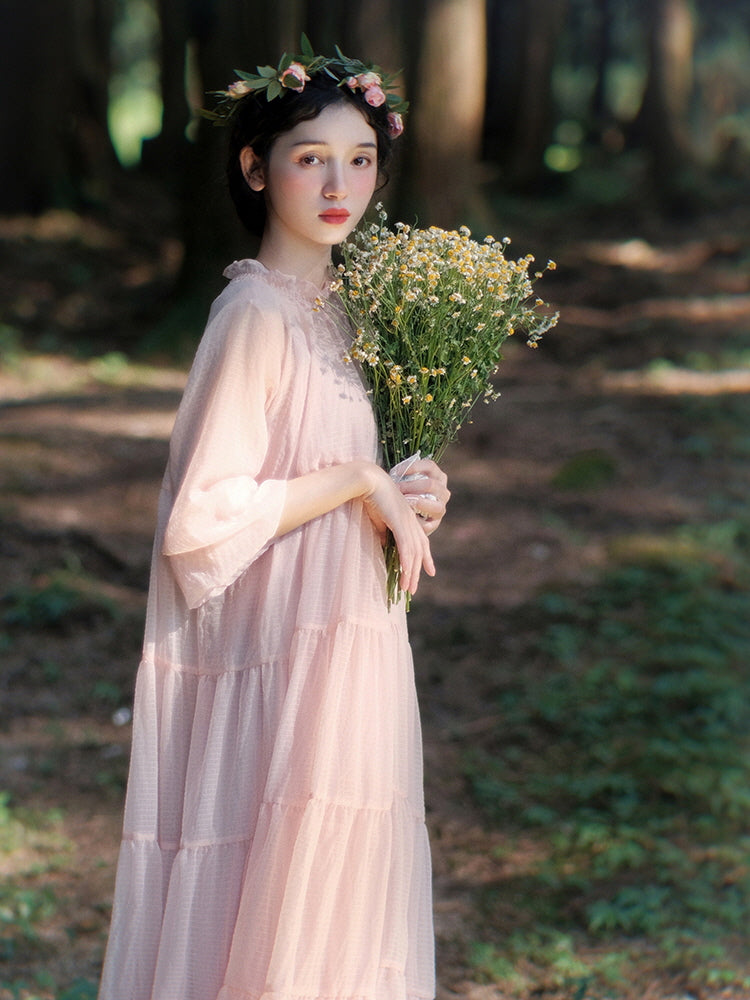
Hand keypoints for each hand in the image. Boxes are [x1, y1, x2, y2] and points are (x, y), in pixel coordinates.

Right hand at [360, 464, 434, 594]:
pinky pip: (406, 546)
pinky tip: (406, 573)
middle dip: (417, 571)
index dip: (426, 558)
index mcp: (409, 520)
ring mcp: (408, 522)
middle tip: (413, 588)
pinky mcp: (400, 522)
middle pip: (419, 551)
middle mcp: (412, 521)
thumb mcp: (379, 520)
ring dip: (410, 572)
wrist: (369, 482)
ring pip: (413, 552)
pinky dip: (406, 561)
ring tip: (408, 588)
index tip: (430, 572)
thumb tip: (386, 545)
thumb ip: (385, 533)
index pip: (421, 543)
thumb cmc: (372, 498)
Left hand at [392, 457, 449, 536]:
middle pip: (431, 485)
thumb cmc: (403, 492)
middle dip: (411, 486)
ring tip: (403, 502)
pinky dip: (416, 521)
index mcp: (438, 476)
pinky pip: (428, 523)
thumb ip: (402, 475)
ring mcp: (441, 508)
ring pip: (435, 505)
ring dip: (418, 503)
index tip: (395, 472)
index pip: (429, 466)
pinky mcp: (435, 523)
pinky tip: (405, 519)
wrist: (407, 516)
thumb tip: (392, 474)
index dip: (413, 467)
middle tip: (396, 488)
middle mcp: (443, 491)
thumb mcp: (405, 481)